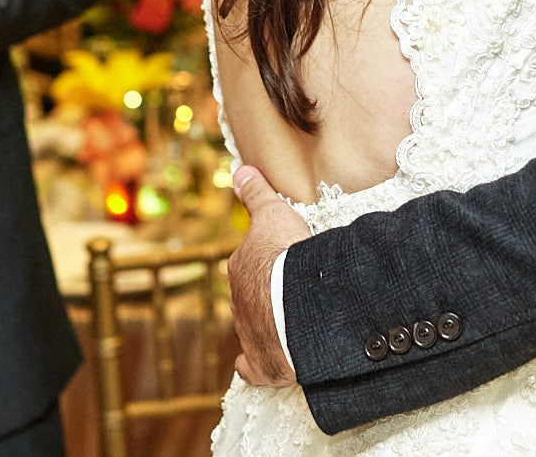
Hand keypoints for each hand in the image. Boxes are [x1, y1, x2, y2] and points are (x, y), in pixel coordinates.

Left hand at [228, 164, 312, 388]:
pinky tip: (250, 366)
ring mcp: (248, 334)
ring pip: (251, 327)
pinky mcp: (261, 363)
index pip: (249, 263)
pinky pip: (251, 366)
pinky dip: (251, 366)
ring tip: (284, 323)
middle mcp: (239, 303)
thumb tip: (240, 169)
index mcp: (240, 269)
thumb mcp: (273, 214)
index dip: (265, 260)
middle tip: (285, 290)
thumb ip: (256, 194)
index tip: (279, 261)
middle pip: (249, 295)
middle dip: (263, 293)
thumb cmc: (286, 258)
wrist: (296, 307)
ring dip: (264, 324)